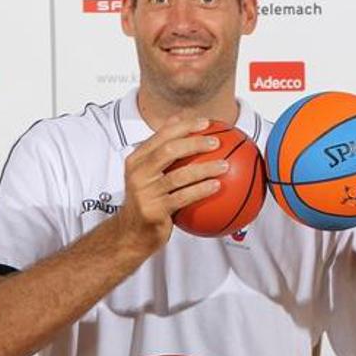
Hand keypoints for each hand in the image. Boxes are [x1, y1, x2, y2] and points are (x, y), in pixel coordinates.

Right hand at [115, 116, 227, 253]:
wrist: (130, 233)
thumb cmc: (146, 201)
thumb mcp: (147, 174)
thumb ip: (162, 151)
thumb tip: (182, 121)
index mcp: (137, 160)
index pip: (161, 136)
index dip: (184, 126)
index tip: (206, 122)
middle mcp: (138, 173)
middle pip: (169, 151)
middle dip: (195, 143)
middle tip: (216, 142)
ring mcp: (145, 193)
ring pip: (179, 176)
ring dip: (204, 168)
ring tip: (224, 165)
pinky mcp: (154, 211)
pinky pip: (183, 198)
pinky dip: (201, 190)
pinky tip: (217, 186)